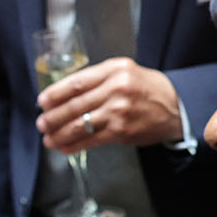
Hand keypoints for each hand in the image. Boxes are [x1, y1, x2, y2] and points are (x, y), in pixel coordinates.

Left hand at [35, 57, 182, 152]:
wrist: (175, 107)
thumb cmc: (146, 88)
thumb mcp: (124, 71)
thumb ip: (98, 78)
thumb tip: (65, 94)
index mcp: (113, 70)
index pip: (76, 82)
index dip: (55, 94)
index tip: (42, 102)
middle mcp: (116, 89)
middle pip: (75, 105)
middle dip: (53, 117)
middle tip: (41, 123)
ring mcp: (119, 111)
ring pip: (80, 124)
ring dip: (60, 133)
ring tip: (48, 138)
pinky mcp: (122, 131)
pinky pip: (92, 139)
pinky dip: (75, 145)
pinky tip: (65, 147)